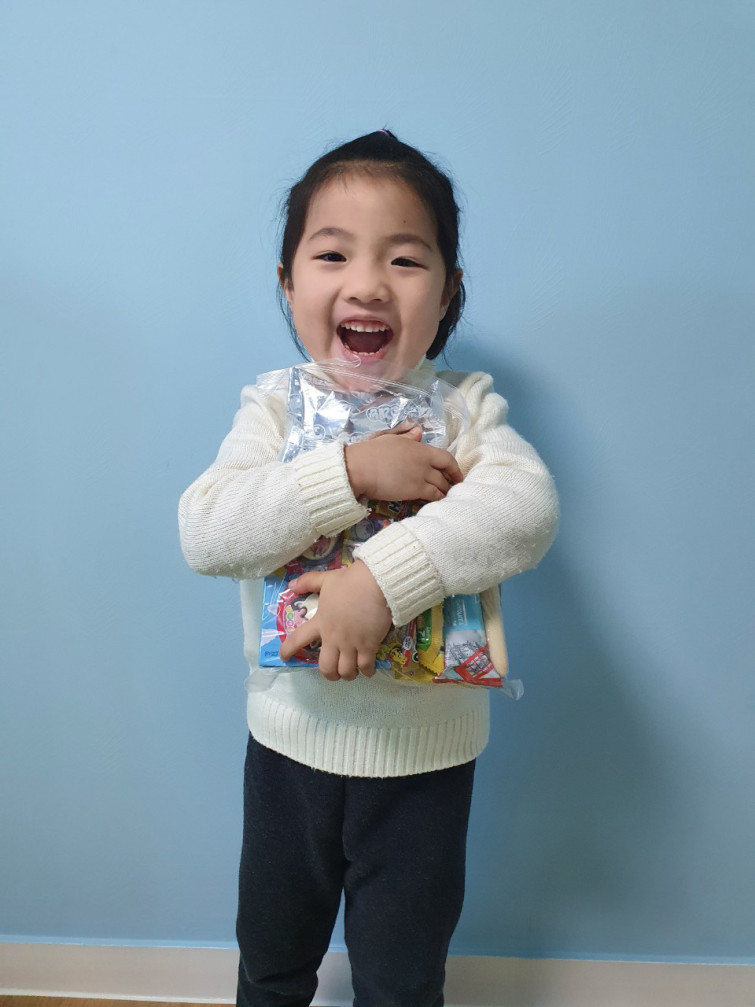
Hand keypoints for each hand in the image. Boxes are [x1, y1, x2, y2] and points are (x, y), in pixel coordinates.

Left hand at [278, 560, 392, 681]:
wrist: (376, 584)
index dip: (288, 650)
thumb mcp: (326, 579)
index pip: (298, 639)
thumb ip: (308, 582)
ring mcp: (351, 643)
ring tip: (351, 672)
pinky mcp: (369, 645)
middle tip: (333, 673)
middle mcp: (333, 637)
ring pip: (346, 671)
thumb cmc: (350, 582)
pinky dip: (366, 671)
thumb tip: (291, 585)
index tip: (284, 657)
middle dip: (329, 675)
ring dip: (348, 675)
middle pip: (326, 667)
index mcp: (321, 622)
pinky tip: (368, 670)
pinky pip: (365, 666)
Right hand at [345, 425, 463, 501]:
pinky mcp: (415, 490)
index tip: (456, 474)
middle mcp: (424, 461)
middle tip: (455, 487)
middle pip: (446, 472)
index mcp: (419, 448)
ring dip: (446, 492)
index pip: (445, 457)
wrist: (360, 467)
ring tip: (448, 497)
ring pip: (441, 485)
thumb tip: (419, 432)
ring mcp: (421, 476)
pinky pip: (433, 496)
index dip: (454, 467)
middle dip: (453, 481)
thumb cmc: (371, 452)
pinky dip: (438, 499)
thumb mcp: (390, 439)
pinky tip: (439, 503)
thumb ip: (407, 436)